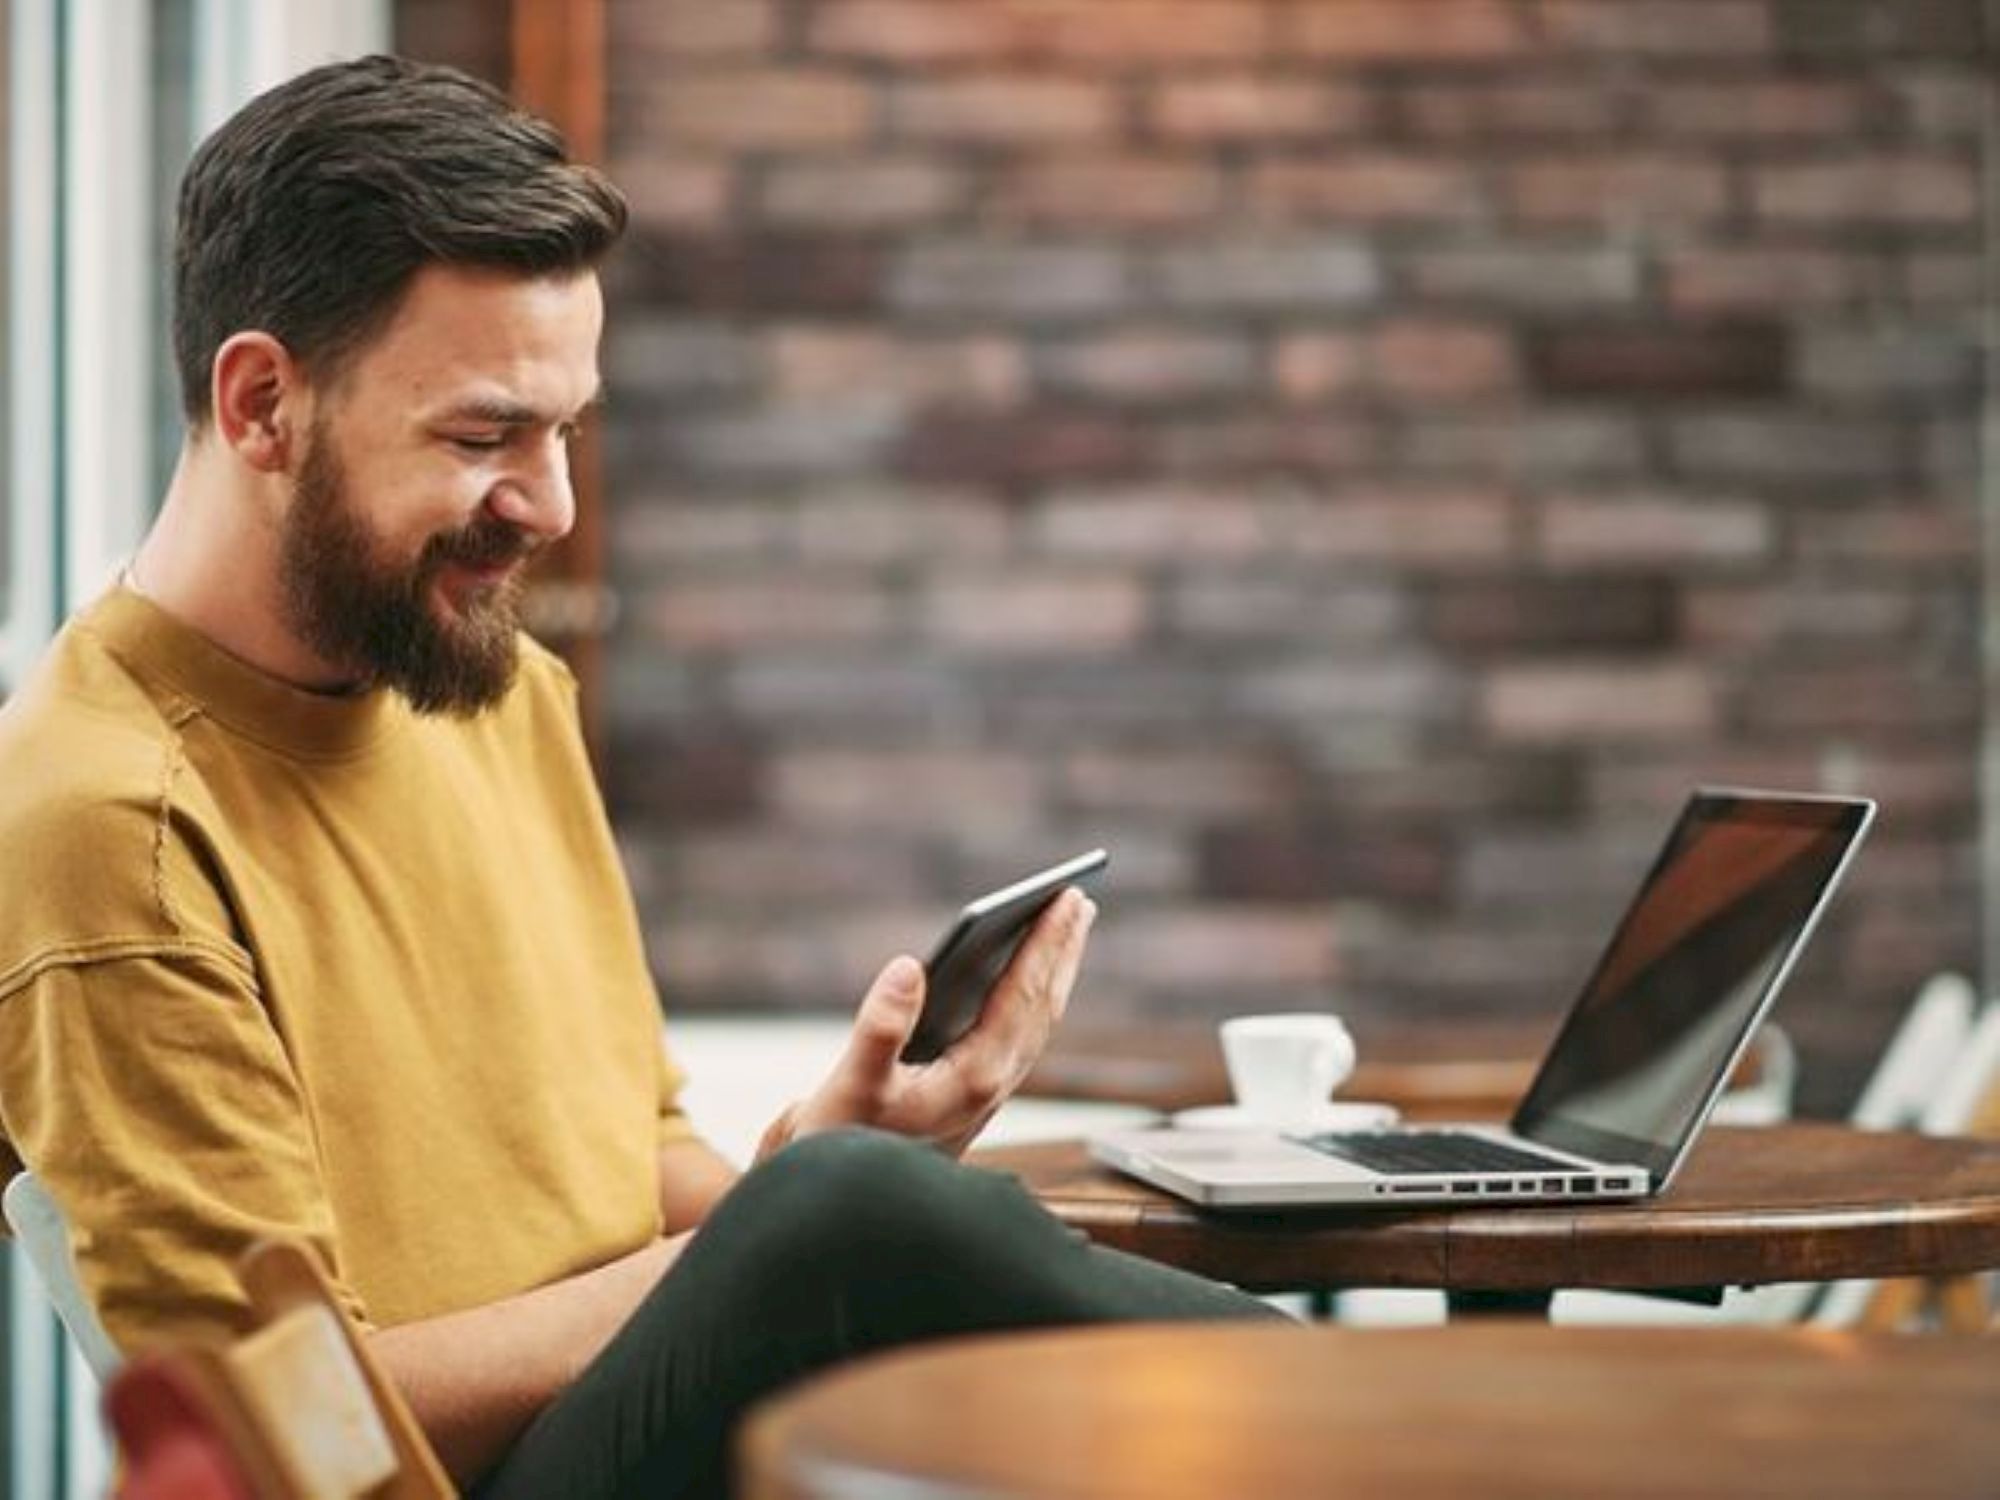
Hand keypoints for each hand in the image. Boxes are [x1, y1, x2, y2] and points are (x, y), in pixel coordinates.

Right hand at [757, 888, 1097, 1159]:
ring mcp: (988, 1092)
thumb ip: (880, 1027)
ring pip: (1035, 1020)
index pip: (1023, 997)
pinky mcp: (973, 1094)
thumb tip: (909, 967)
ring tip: (1066, 927)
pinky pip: (1018, 1032)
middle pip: (1042, 1005)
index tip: (1066, 899)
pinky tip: (1024, 976)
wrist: (840, 1206)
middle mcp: (993, 1085)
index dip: (1045, 944)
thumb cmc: (841, 1144)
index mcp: (976, 1078)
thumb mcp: (850, 1086)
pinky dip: (1029, 995)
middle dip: (1061, 950)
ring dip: (1052, 971)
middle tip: (1077, 899)